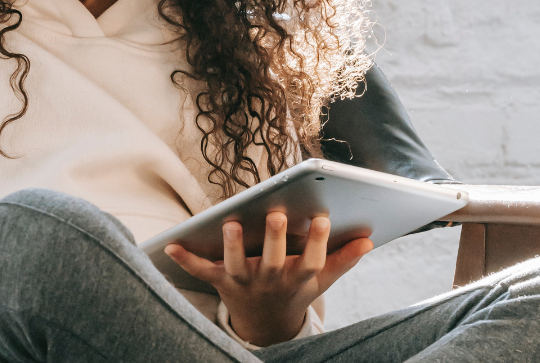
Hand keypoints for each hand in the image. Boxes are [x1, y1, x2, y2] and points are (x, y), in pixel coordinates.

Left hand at [165, 212, 372, 346]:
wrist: (265, 324)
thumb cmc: (295, 288)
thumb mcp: (321, 280)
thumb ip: (343, 259)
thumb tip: (369, 240)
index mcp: (298, 277)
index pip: (311, 259)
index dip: (317, 240)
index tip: (322, 217)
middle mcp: (272, 279)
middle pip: (274, 260)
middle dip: (276, 239)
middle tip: (278, 215)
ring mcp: (245, 280)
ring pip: (237, 264)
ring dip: (233, 246)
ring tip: (230, 225)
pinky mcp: (221, 281)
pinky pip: (202, 271)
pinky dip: (185, 259)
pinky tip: (171, 245)